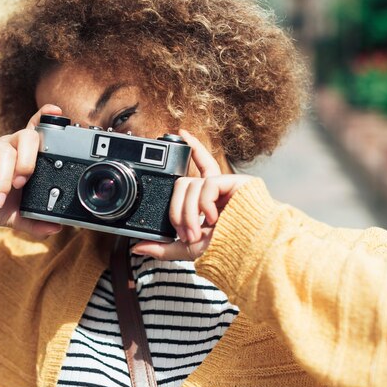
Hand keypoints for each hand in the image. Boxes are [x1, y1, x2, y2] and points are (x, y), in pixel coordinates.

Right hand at [0, 104, 63, 238]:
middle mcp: (8, 144)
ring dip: (4, 179)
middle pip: (28, 137)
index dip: (46, 118)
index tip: (56, 111)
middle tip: (22, 185)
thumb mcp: (13, 215)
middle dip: (29, 161)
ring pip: (5, 151)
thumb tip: (56, 228)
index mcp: (22, 155)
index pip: (37, 130)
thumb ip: (34, 222)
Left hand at [131, 129, 254, 259]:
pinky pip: (208, 184)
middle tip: (183, 232)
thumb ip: (163, 247)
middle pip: (183, 183)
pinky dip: (204, 204)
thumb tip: (138, 247)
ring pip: (191, 185)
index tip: (181, 133)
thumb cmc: (225, 249)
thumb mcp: (188, 249)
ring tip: (196, 233)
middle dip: (177, 210)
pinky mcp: (235, 183)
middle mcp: (216, 190)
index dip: (192, 149)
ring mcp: (225, 185)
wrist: (248, 252)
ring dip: (188, 213)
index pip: (197, 171)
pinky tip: (213, 219)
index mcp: (207, 201)